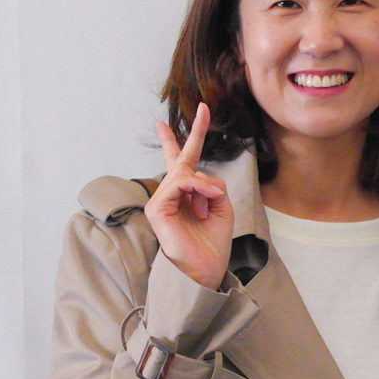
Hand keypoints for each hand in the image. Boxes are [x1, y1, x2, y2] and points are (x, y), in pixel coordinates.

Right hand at [145, 103, 233, 290]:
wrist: (205, 269)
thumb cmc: (212, 242)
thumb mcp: (222, 208)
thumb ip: (213, 186)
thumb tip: (200, 178)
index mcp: (188, 194)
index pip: (185, 161)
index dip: (189, 137)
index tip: (199, 114)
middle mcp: (172, 194)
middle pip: (180, 158)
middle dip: (196, 133)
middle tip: (204, 108)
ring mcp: (161, 200)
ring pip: (188, 173)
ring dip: (206, 190)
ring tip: (207, 211)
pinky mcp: (157, 208)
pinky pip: (180, 183)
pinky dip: (197, 189)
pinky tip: (203, 204)